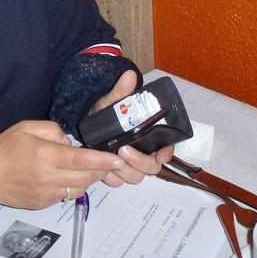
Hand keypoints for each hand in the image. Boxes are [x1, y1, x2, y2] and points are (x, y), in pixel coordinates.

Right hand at [0, 119, 124, 208]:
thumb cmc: (4, 147)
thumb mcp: (27, 127)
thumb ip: (53, 130)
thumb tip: (70, 142)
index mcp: (45, 155)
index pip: (82, 159)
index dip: (103, 160)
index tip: (118, 159)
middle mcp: (48, 177)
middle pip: (86, 176)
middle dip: (101, 169)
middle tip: (108, 161)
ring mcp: (46, 193)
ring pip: (79, 188)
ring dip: (88, 178)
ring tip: (88, 168)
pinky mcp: (43, 204)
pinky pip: (66, 195)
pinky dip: (73, 186)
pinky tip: (68, 177)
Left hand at [90, 70, 175, 187]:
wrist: (89, 122)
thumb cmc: (107, 111)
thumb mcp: (112, 101)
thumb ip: (121, 92)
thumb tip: (130, 75)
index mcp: (150, 135)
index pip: (167, 148)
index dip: (167, 153)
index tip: (160, 156)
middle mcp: (143, 152)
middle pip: (151, 167)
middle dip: (139, 161)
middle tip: (123, 149)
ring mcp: (130, 164)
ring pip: (136, 177)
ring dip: (125, 171)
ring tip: (111, 158)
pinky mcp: (116, 172)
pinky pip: (119, 182)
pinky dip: (112, 177)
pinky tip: (103, 169)